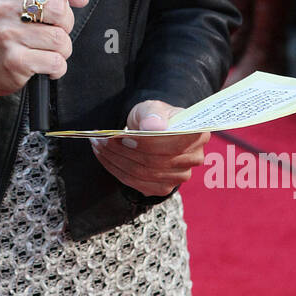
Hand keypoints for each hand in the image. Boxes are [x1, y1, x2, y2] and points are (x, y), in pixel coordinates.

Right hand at [0, 0, 88, 99]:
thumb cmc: (7, 25)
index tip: (53, 1)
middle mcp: (1, 6)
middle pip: (60, 8)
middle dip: (64, 23)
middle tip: (49, 28)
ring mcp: (7, 34)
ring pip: (61, 39)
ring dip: (61, 48)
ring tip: (44, 47)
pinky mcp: (15, 61)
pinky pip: (56, 62)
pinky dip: (56, 66)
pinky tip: (42, 62)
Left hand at [89, 99, 210, 197]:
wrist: (151, 130)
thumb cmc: (153, 117)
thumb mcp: (152, 107)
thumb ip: (153, 114)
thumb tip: (153, 127)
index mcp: (197, 134)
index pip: (173, 143)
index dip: (146, 142)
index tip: (122, 136)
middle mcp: (194, 158)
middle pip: (155, 161)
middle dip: (123, 150)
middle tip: (101, 139)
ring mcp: (179, 176)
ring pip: (142, 173)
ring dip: (115, 160)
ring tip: (99, 146)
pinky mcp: (162, 188)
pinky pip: (136, 183)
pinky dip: (116, 170)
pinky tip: (105, 157)